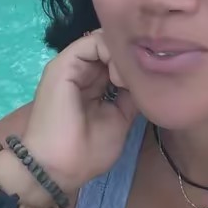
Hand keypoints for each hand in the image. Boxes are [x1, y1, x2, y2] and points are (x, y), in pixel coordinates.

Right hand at [21, 30, 137, 195]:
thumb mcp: (120, 120)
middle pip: (114, 47)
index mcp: (95, 85)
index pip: (119, 60)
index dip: (136, 63)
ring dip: (123, 56)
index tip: (150, 80)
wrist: (58, 167)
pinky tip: (118, 77)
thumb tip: (145, 78)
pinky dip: (111, 52)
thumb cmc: (87, 152)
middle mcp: (83, 72)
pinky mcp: (63, 64)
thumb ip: (130, 96)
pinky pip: (92, 41)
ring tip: (128, 80)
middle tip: (142, 77)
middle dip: (132, 57)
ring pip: (105, 40)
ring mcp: (73, 66)